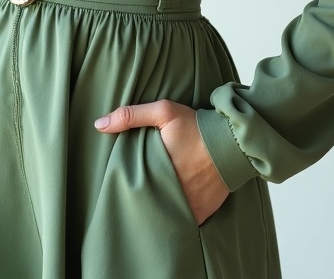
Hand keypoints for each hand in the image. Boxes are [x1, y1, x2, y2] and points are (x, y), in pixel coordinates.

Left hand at [94, 99, 229, 224]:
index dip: (125, 184)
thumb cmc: (197, 126)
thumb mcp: (164, 112)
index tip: (121, 181)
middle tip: (136, 191)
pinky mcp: (201, 213)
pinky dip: (177, 217)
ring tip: (151, 200)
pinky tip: (171, 209)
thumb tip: (99, 125)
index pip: (132, 185)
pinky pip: (184, 222)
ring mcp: (187, 206)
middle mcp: (172, 192)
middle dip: (140, 198)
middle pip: (146, 202)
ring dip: (158, 208)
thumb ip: (130, 116)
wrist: (234, 142)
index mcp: (158, 169)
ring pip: (164, 214)